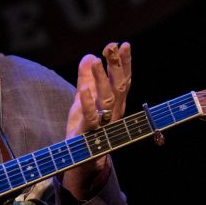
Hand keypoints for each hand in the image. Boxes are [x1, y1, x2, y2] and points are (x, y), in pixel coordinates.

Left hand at [62, 42, 131, 199]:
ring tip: (96, 60)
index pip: (123, 80)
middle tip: (112, 47)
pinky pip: (91, 118)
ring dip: (101, 79)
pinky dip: (88, 103)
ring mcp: (104, 124)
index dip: (124, 63)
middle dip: (117, 66)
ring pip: (106, 99)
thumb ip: (86, 79)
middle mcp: (114, 113)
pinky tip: (84, 89)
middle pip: (119, 86)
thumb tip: (89, 56)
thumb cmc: (84, 128)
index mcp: (115, 104)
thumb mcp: (83, 101)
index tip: (122, 44)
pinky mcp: (89, 135)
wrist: (81, 161)